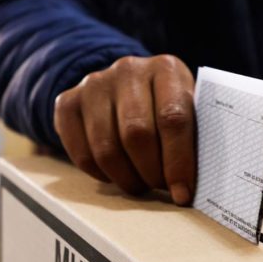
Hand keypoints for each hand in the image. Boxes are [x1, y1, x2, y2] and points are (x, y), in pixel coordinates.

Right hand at [54, 55, 195, 204]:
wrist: (125, 85)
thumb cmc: (166, 106)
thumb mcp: (189, 109)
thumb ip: (194, 137)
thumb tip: (194, 186)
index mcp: (166, 68)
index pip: (173, 118)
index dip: (178, 162)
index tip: (182, 193)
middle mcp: (128, 69)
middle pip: (136, 134)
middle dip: (151, 172)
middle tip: (159, 188)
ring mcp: (94, 84)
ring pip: (106, 148)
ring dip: (126, 178)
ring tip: (139, 184)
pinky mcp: (68, 102)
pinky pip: (81, 153)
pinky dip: (100, 174)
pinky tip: (115, 174)